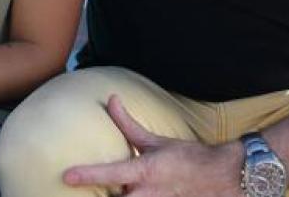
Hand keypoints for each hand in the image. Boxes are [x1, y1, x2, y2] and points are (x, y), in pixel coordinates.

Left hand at [62, 95, 244, 196]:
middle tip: (78, 193)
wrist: (221, 178)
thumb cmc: (187, 157)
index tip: (67, 176)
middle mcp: (148, 194)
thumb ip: (128, 125)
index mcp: (144, 171)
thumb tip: (111, 100)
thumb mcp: (156, 141)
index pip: (111, 174)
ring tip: (101, 194)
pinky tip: (125, 195)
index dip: (88, 175)